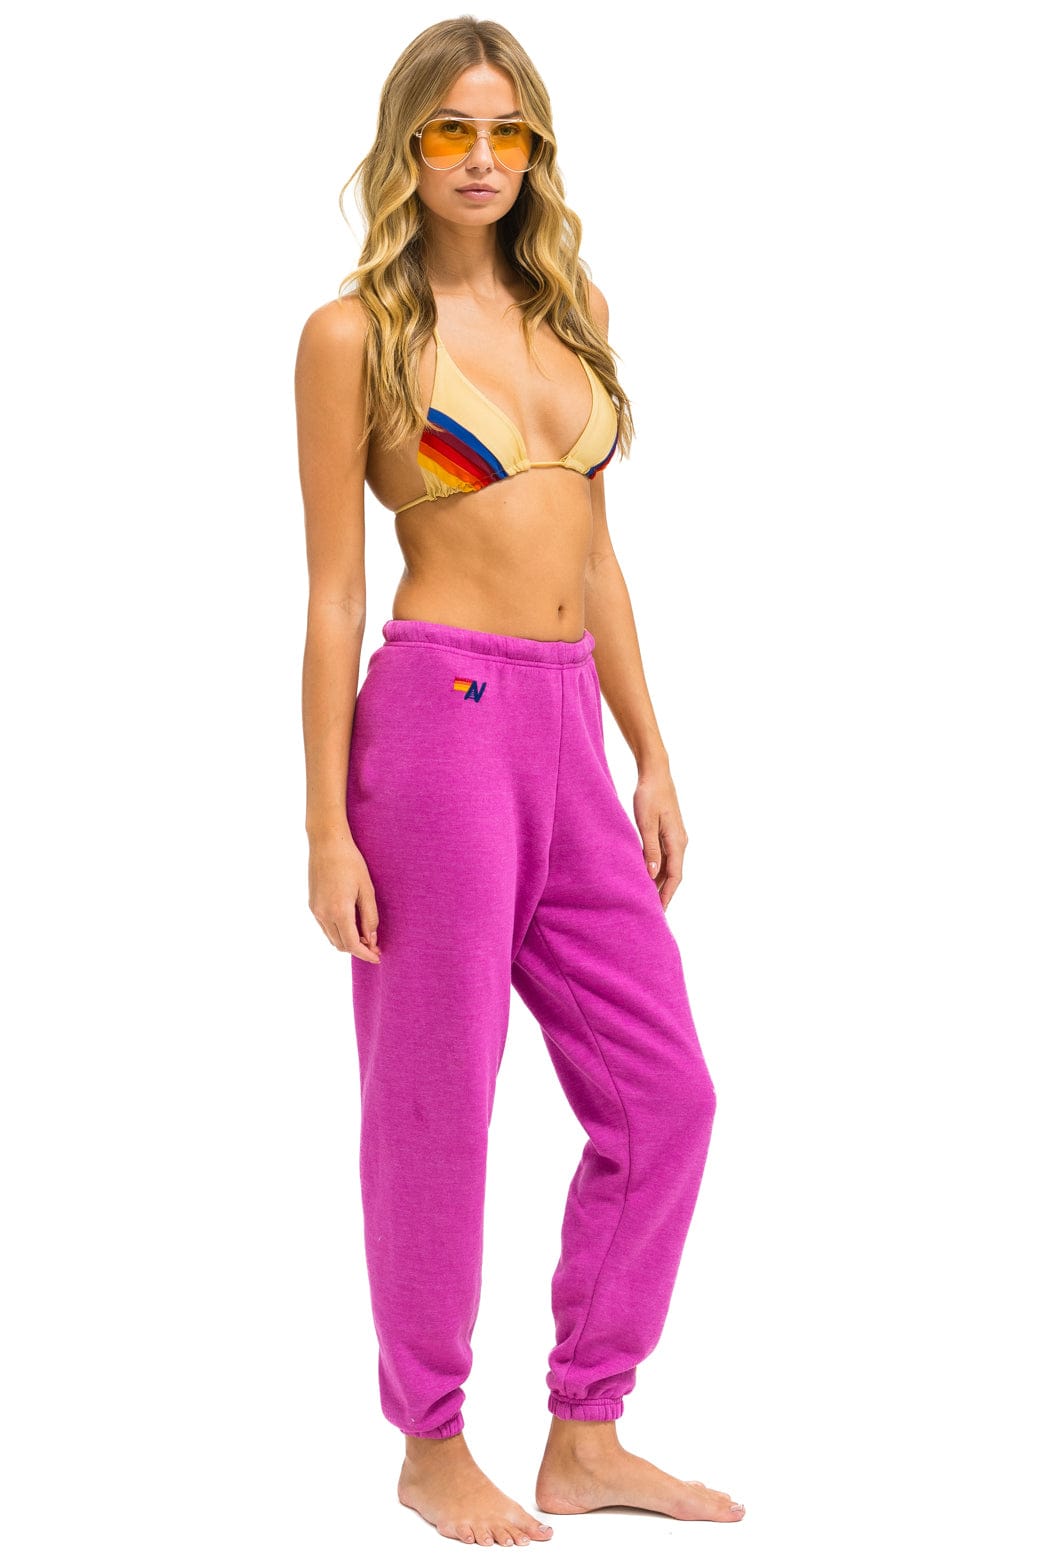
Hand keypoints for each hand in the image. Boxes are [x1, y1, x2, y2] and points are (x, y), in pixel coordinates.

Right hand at [308, 835, 380, 960]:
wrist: (327, 843)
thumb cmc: (350, 862)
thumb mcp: (367, 889)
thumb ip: (370, 916)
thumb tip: (372, 939)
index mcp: (339, 911)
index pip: (353, 944)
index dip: (366, 954)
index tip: (378, 958)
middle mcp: (323, 914)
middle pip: (341, 945)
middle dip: (358, 949)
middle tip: (374, 946)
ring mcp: (315, 910)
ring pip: (331, 938)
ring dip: (347, 942)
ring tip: (364, 935)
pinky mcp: (312, 905)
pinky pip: (325, 928)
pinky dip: (338, 932)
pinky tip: (350, 924)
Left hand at [633, 763, 688, 910]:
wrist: (656, 772)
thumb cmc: (649, 795)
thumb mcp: (646, 822)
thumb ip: (650, 848)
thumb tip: (652, 873)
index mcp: (677, 841)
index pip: (674, 877)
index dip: (667, 895)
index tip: (659, 912)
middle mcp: (680, 842)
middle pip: (673, 875)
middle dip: (663, 893)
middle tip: (650, 911)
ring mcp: (675, 837)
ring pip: (668, 866)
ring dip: (658, 882)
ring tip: (646, 898)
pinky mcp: (668, 832)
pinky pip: (664, 857)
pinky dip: (656, 869)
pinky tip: (645, 875)